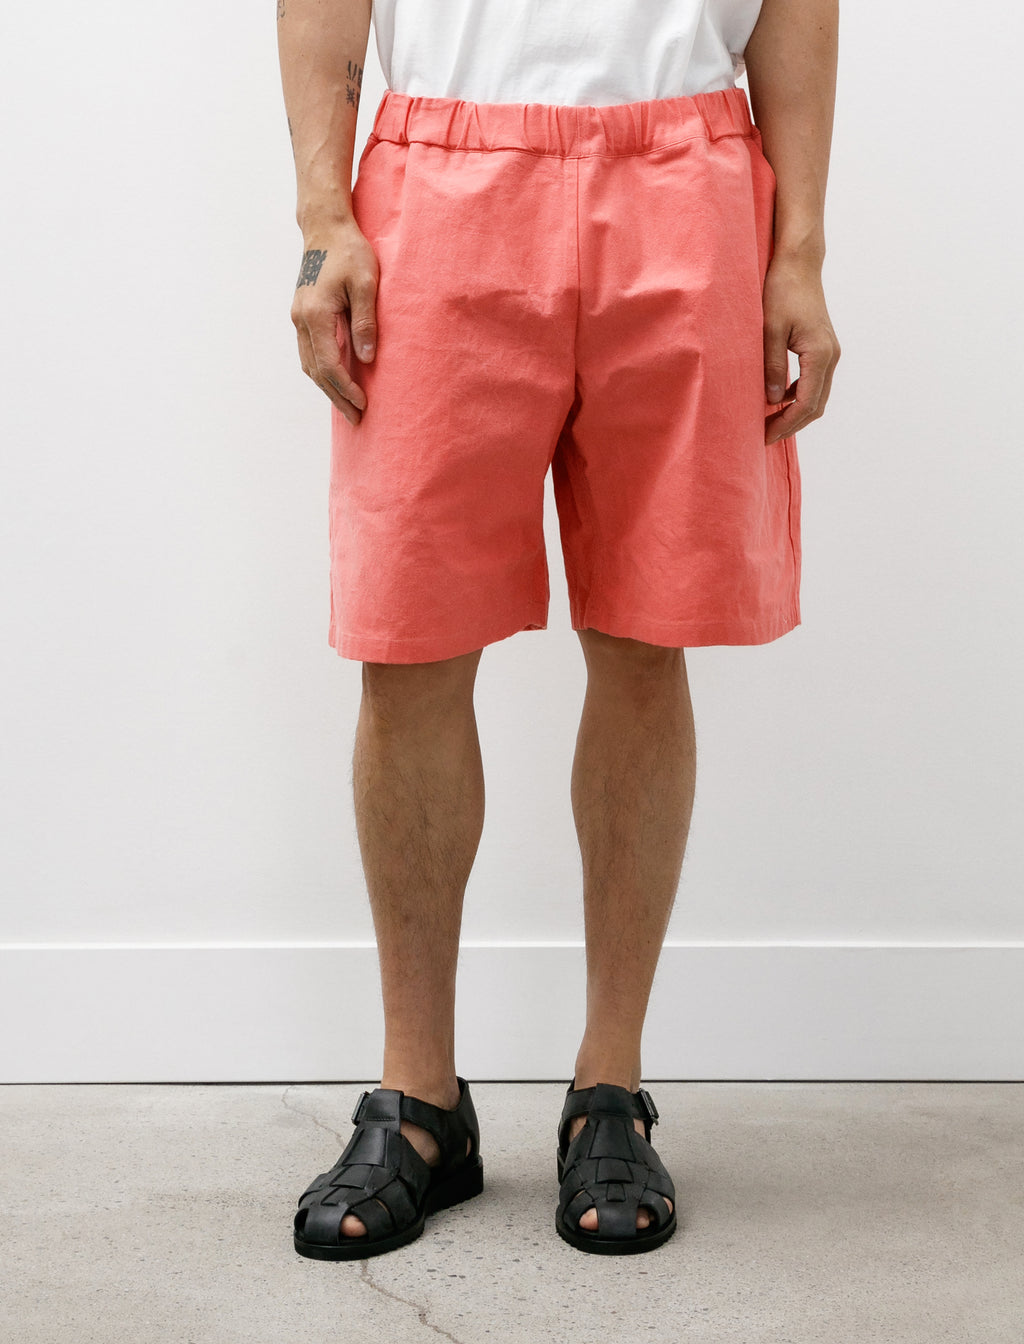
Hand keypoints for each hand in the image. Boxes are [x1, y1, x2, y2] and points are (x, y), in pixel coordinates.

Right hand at [291, 218, 379, 425]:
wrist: (325, 227)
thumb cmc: (350, 252)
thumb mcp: (366, 284)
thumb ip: (365, 322)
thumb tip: (366, 359)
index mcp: (315, 315)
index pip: (329, 365)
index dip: (346, 389)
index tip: (363, 404)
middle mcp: (301, 320)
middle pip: (316, 371)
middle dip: (336, 397)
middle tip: (356, 419)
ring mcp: (298, 318)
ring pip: (309, 364)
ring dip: (327, 387)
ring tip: (347, 407)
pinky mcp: (302, 315)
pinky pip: (309, 352)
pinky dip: (322, 371)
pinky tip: (337, 381)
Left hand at [762, 252, 840, 444]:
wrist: (798, 264)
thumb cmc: (781, 291)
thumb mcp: (769, 330)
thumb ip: (772, 367)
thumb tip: (772, 401)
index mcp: (820, 354)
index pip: (806, 404)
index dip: (785, 425)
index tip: (764, 437)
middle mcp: (831, 356)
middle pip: (815, 406)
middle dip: (791, 425)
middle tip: (764, 436)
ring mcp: (830, 352)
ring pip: (817, 396)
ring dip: (795, 413)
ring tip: (768, 423)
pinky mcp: (823, 348)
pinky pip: (814, 382)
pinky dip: (797, 397)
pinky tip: (776, 400)